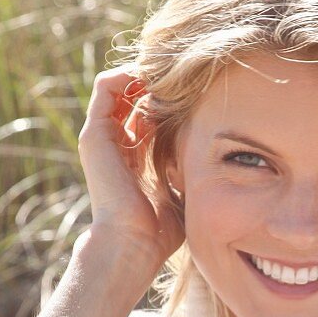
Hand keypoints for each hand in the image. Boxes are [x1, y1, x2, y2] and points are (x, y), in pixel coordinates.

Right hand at [76, 64, 184, 274]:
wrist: (133, 242)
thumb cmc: (161, 230)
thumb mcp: (183, 191)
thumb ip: (191, 170)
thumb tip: (222, 162)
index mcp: (136, 156)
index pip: (149, 113)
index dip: (171, 99)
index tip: (197, 91)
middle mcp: (117, 143)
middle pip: (133, 95)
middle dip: (158, 83)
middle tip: (186, 76)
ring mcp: (103, 137)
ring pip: (119, 86)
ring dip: (143, 74)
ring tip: (168, 74)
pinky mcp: (95, 133)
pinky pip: (106, 87)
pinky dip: (128, 75)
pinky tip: (153, 80)